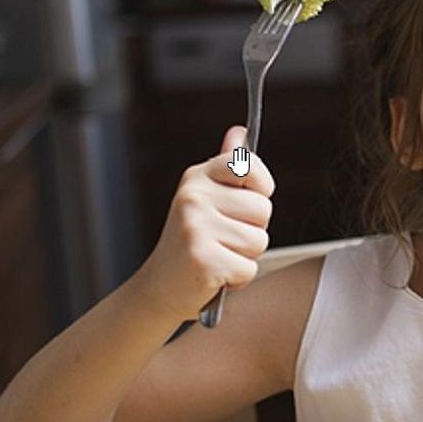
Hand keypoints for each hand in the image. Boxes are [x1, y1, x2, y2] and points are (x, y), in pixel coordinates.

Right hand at [136, 125, 275, 320]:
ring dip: (245, 256)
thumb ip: (229, 168)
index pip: (250, 166)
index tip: (242, 205)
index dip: (259, 190)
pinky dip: (237, 278)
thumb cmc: (192, 244)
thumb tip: (239, 133)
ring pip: (259, 240)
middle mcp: (193, 196)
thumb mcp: (207, 200)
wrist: (159, 288)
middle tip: (222, 239)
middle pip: (263, 209)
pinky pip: (249, 268)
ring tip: (218, 256)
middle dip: (252, 230)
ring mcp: (195, 226)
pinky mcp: (202, 258)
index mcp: (197, 177)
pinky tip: (214, 275)